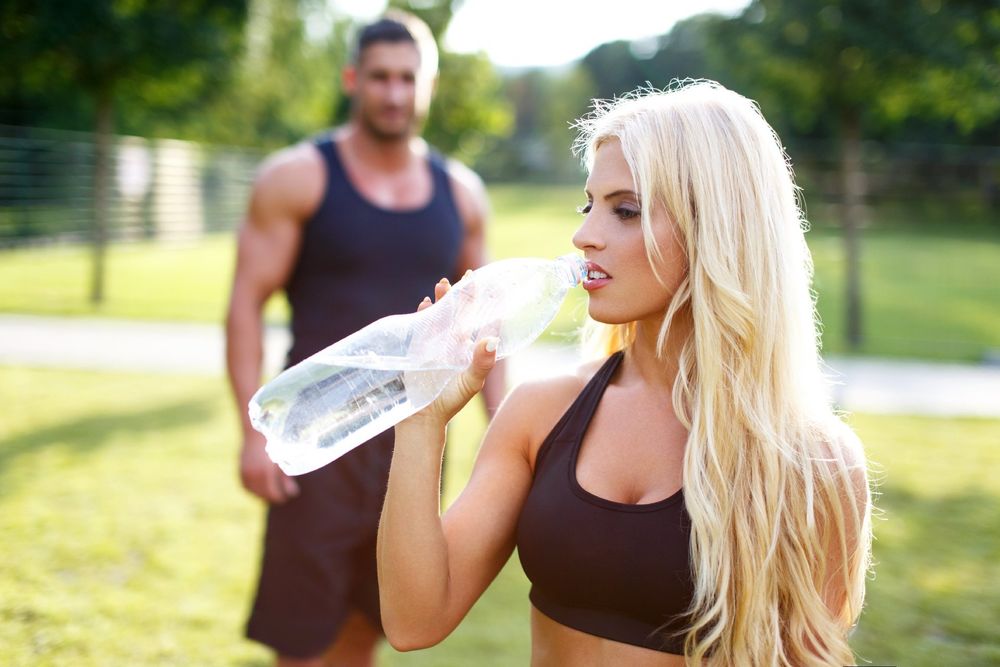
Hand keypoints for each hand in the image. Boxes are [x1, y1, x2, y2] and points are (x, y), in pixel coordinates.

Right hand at [239, 432, 299, 503]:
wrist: (256, 432)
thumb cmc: (275, 443)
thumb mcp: (283, 460)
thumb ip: (286, 478)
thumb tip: (292, 493)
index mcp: (265, 471)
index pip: (272, 492)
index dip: (280, 497)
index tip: (287, 497)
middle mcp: (253, 473)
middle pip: (263, 494)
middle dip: (273, 496)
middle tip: (282, 496)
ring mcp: (244, 473)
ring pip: (254, 491)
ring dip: (263, 494)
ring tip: (273, 492)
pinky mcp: (240, 471)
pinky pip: (247, 486)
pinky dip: (254, 489)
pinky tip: (262, 487)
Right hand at [406, 277, 498, 427]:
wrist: (423, 416)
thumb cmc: (451, 402)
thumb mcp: (470, 383)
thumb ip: (482, 362)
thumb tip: (491, 339)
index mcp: (471, 349)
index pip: (484, 323)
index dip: (491, 306)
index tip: (498, 288)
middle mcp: (455, 344)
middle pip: (462, 313)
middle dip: (465, 295)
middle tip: (470, 276)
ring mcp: (436, 344)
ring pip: (441, 315)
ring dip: (443, 300)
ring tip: (444, 283)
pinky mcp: (418, 348)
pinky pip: (421, 325)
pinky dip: (423, 313)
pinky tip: (425, 303)